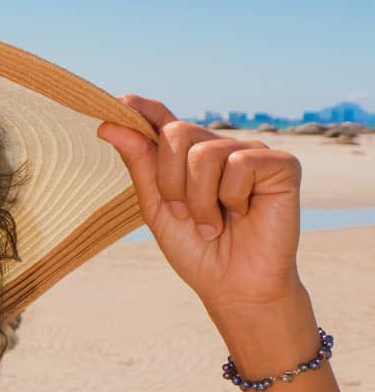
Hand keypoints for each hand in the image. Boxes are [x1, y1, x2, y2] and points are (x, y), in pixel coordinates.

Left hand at [97, 95, 303, 313]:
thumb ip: (140, 164)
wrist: (234, 286)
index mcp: (188, 157)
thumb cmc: (198, 251)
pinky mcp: (281, 164)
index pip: (163, 119)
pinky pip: (241, 163)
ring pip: (206, 153)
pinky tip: (244, 214)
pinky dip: (233, 198)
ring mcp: (251, 153)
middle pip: (178, 133)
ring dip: (201, 200)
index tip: (120, 104)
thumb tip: (110, 122)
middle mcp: (220, 147)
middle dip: (170, 181)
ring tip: (214, 224)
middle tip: (183, 215)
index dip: (143, 109)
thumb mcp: (158, 208)